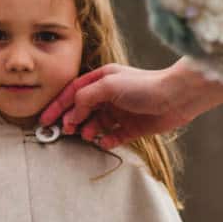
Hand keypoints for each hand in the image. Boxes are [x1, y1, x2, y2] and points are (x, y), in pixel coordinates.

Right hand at [39, 62, 222, 148]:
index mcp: (102, 80)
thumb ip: (85, 98)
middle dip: (71, 120)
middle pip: (82, 110)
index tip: (45, 120)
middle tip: (65, 131)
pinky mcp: (132, 128)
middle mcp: (109, 96)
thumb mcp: (108, 85)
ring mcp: (120, 112)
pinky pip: (113, 136)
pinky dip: (106, 140)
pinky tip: (105, 141)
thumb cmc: (144, 86)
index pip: (73, 93)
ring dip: (88, 130)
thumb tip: (72, 114)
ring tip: (86, 135)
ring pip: (95, 124)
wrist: (177, 98)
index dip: (58, 106)